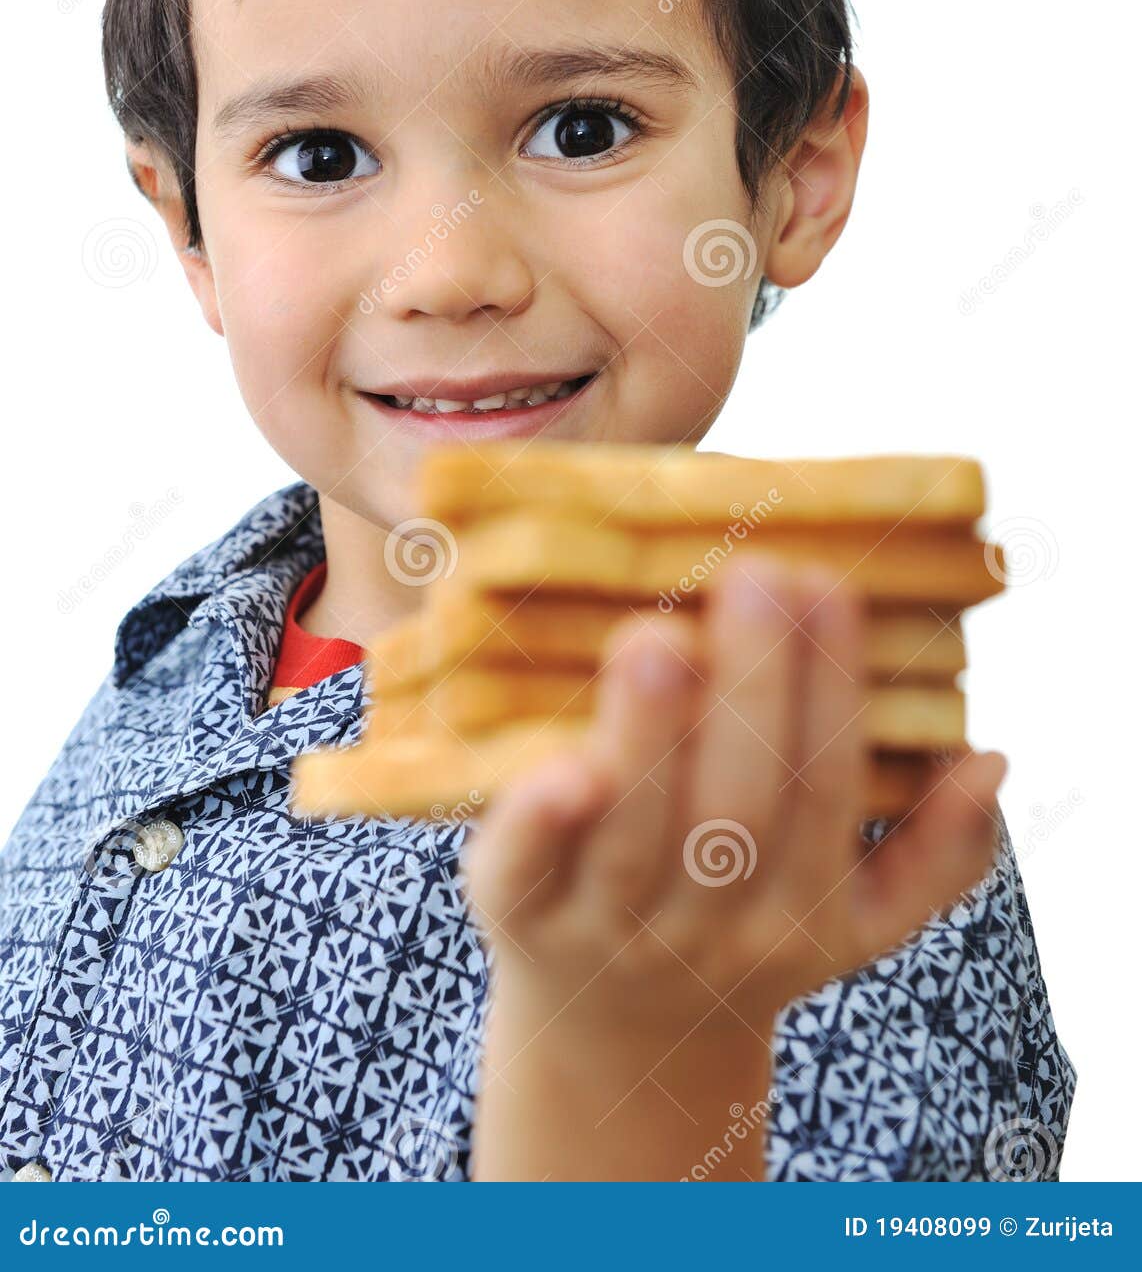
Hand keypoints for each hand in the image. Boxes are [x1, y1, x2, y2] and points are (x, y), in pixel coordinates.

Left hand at [463, 553, 1005, 1046]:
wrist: (616, 1046)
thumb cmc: (745, 931)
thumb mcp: (857, 922)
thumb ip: (936, 852)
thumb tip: (990, 759)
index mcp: (800, 915)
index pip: (824, 792)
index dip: (831, 690)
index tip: (828, 582)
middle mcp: (706, 930)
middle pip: (737, 812)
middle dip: (751, 692)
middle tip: (756, 575)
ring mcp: (606, 931)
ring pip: (635, 841)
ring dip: (650, 739)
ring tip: (658, 637)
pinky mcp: (514, 921)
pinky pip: (522, 878)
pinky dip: (537, 823)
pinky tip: (556, 761)